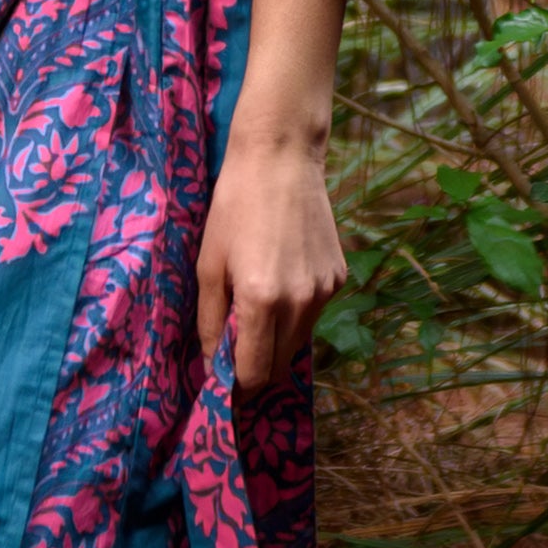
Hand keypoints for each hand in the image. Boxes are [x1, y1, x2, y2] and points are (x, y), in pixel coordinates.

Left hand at [195, 133, 345, 393]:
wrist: (281, 160)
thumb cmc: (234, 207)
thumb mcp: (209, 263)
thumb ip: (212, 319)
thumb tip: (212, 363)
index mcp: (262, 300)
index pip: (255, 372)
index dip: (238, 387)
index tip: (224, 385)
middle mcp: (301, 302)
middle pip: (281, 365)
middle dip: (257, 370)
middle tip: (235, 356)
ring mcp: (325, 291)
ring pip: (299, 341)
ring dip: (277, 342)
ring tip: (256, 311)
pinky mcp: (339, 277)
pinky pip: (314, 312)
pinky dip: (295, 313)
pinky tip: (280, 280)